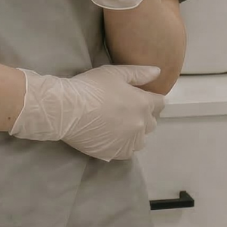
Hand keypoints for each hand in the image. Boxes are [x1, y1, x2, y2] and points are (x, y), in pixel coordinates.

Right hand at [9, 64, 165, 160]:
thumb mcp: (114, 73)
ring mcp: (129, 142)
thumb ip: (138, 73)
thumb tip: (158, 72)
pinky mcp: (116, 154)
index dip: (150, 98)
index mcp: (143, 104)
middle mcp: (141, 125)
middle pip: (152, 122)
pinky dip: (123, 144)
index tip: (138, 96)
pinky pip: (127, 151)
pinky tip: (111, 136)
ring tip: (117, 125)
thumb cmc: (90, 87)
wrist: (67, 110)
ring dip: (134, 132)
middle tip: (124, 109)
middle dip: (143, 115)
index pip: (160, 103)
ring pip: (140, 139)